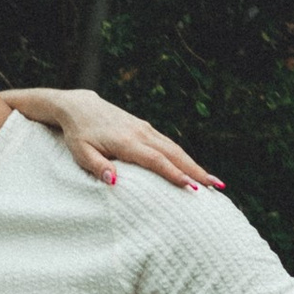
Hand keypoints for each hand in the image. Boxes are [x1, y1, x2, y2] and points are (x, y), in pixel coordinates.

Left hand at [6, 86, 221, 191]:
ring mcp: (145, 129)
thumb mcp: (80, 153)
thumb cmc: (78, 134)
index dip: (174, 174)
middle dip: (196, 171)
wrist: (79, 106)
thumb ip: (96, 166)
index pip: (156, 160)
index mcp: (126, 142)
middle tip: (216, 187)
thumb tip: (113, 181)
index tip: (192, 187)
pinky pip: (169, 144)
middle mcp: (141, 133)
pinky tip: (193, 168)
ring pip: (175, 148)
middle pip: (174, 154)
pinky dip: (184, 156)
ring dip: (195, 164)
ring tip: (213, 181)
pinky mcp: (146, 128)